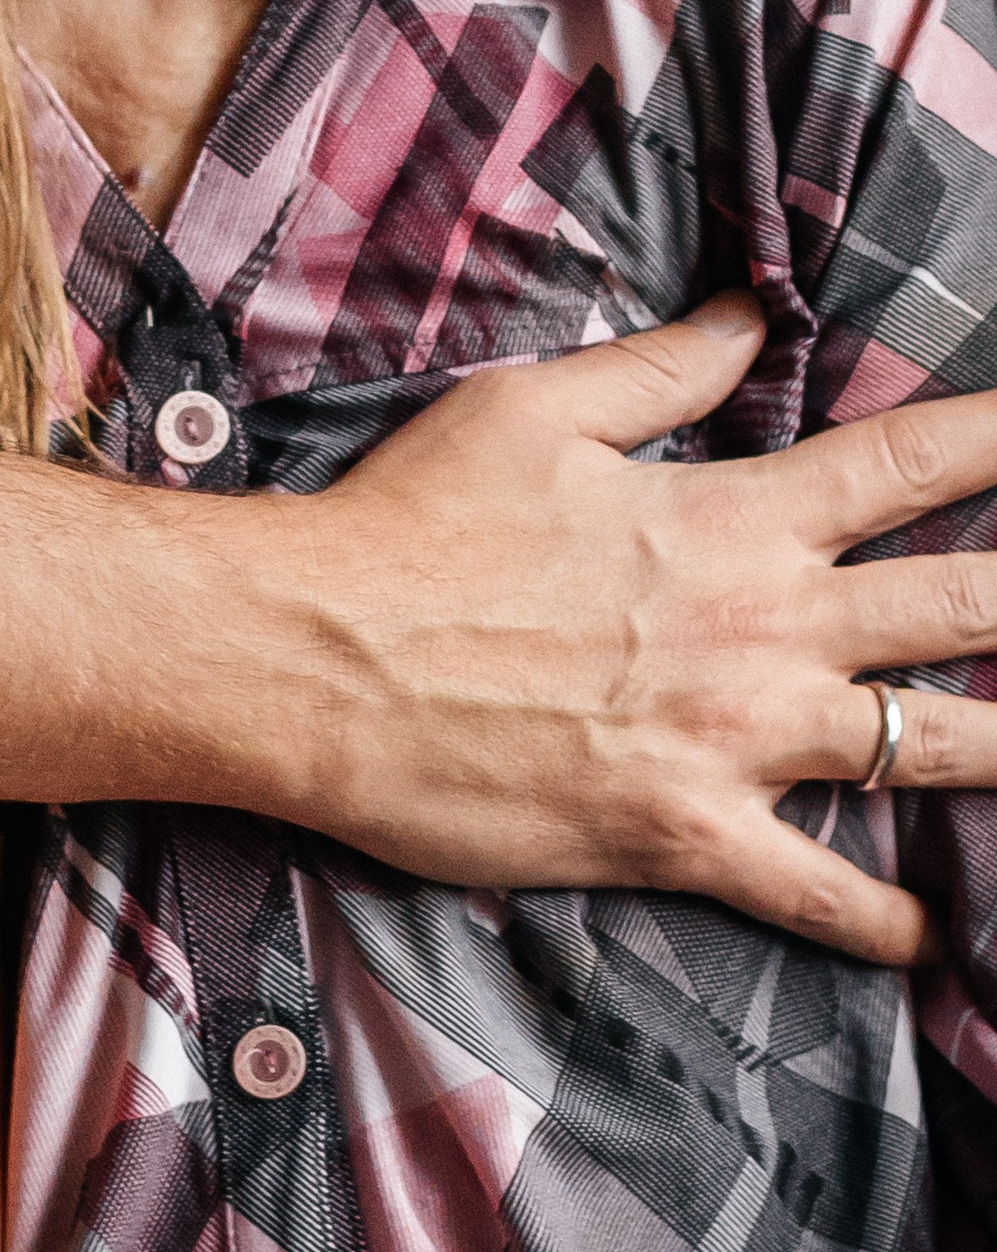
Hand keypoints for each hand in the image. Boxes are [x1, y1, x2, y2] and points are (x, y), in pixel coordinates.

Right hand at [264, 295, 996, 962]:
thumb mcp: (533, 410)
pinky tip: (937, 938)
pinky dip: (891, 923)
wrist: (319, 660)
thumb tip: (748, 313)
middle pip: (964, 606)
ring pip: (932, 750)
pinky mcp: (688, 836)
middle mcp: (763, 629)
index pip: (907, 464)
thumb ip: (658, 366)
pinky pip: (824, 894)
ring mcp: (736, 742)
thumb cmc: (414, 523)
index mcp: (733, 517)